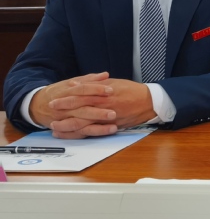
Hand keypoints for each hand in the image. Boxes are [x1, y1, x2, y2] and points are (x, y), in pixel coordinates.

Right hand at [30, 72, 117, 137]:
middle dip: (98, 112)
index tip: (111, 90)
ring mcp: (64, 119)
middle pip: (82, 109)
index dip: (96, 89)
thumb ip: (89, 79)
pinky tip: (103, 134)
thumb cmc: (59, 92)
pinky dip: (89, 134)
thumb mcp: (71, 82)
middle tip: (114, 113)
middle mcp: (65, 106)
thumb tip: (105, 75)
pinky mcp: (65, 129)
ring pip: (80, 124)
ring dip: (97, 127)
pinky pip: (77, 134)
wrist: (36, 105)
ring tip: (113, 127)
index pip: (82, 90)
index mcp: (67, 91)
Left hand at [32, 74, 156, 138]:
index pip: (80, 96)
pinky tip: (71, 134)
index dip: (65, 98)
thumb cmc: (132, 91)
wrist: (150, 101)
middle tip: (50, 115)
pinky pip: (93, 132)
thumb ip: (94, 84)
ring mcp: (107, 118)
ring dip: (68, 127)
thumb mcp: (113, 83)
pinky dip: (80, 134)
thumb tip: (76, 84)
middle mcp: (103, 106)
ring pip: (83, 124)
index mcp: (103, 93)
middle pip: (78, 111)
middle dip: (63, 113)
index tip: (54, 99)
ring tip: (55, 128)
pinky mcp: (112, 127)